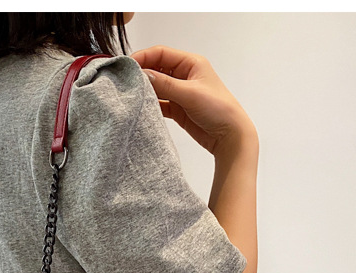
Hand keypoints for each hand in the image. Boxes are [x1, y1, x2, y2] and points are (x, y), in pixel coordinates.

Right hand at [130, 45, 256, 156]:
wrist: (229, 136)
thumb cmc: (218, 109)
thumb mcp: (190, 93)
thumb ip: (165, 84)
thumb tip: (142, 75)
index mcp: (191, 63)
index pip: (161, 53)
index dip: (143, 57)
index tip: (127, 66)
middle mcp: (184, 75)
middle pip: (156, 69)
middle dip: (142, 74)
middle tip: (125, 83)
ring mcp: (180, 92)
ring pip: (156, 87)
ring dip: (145, 91)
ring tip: (131, 96)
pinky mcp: (177, 108)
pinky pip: (159, 103)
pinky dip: (150, 105)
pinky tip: (141, 108)